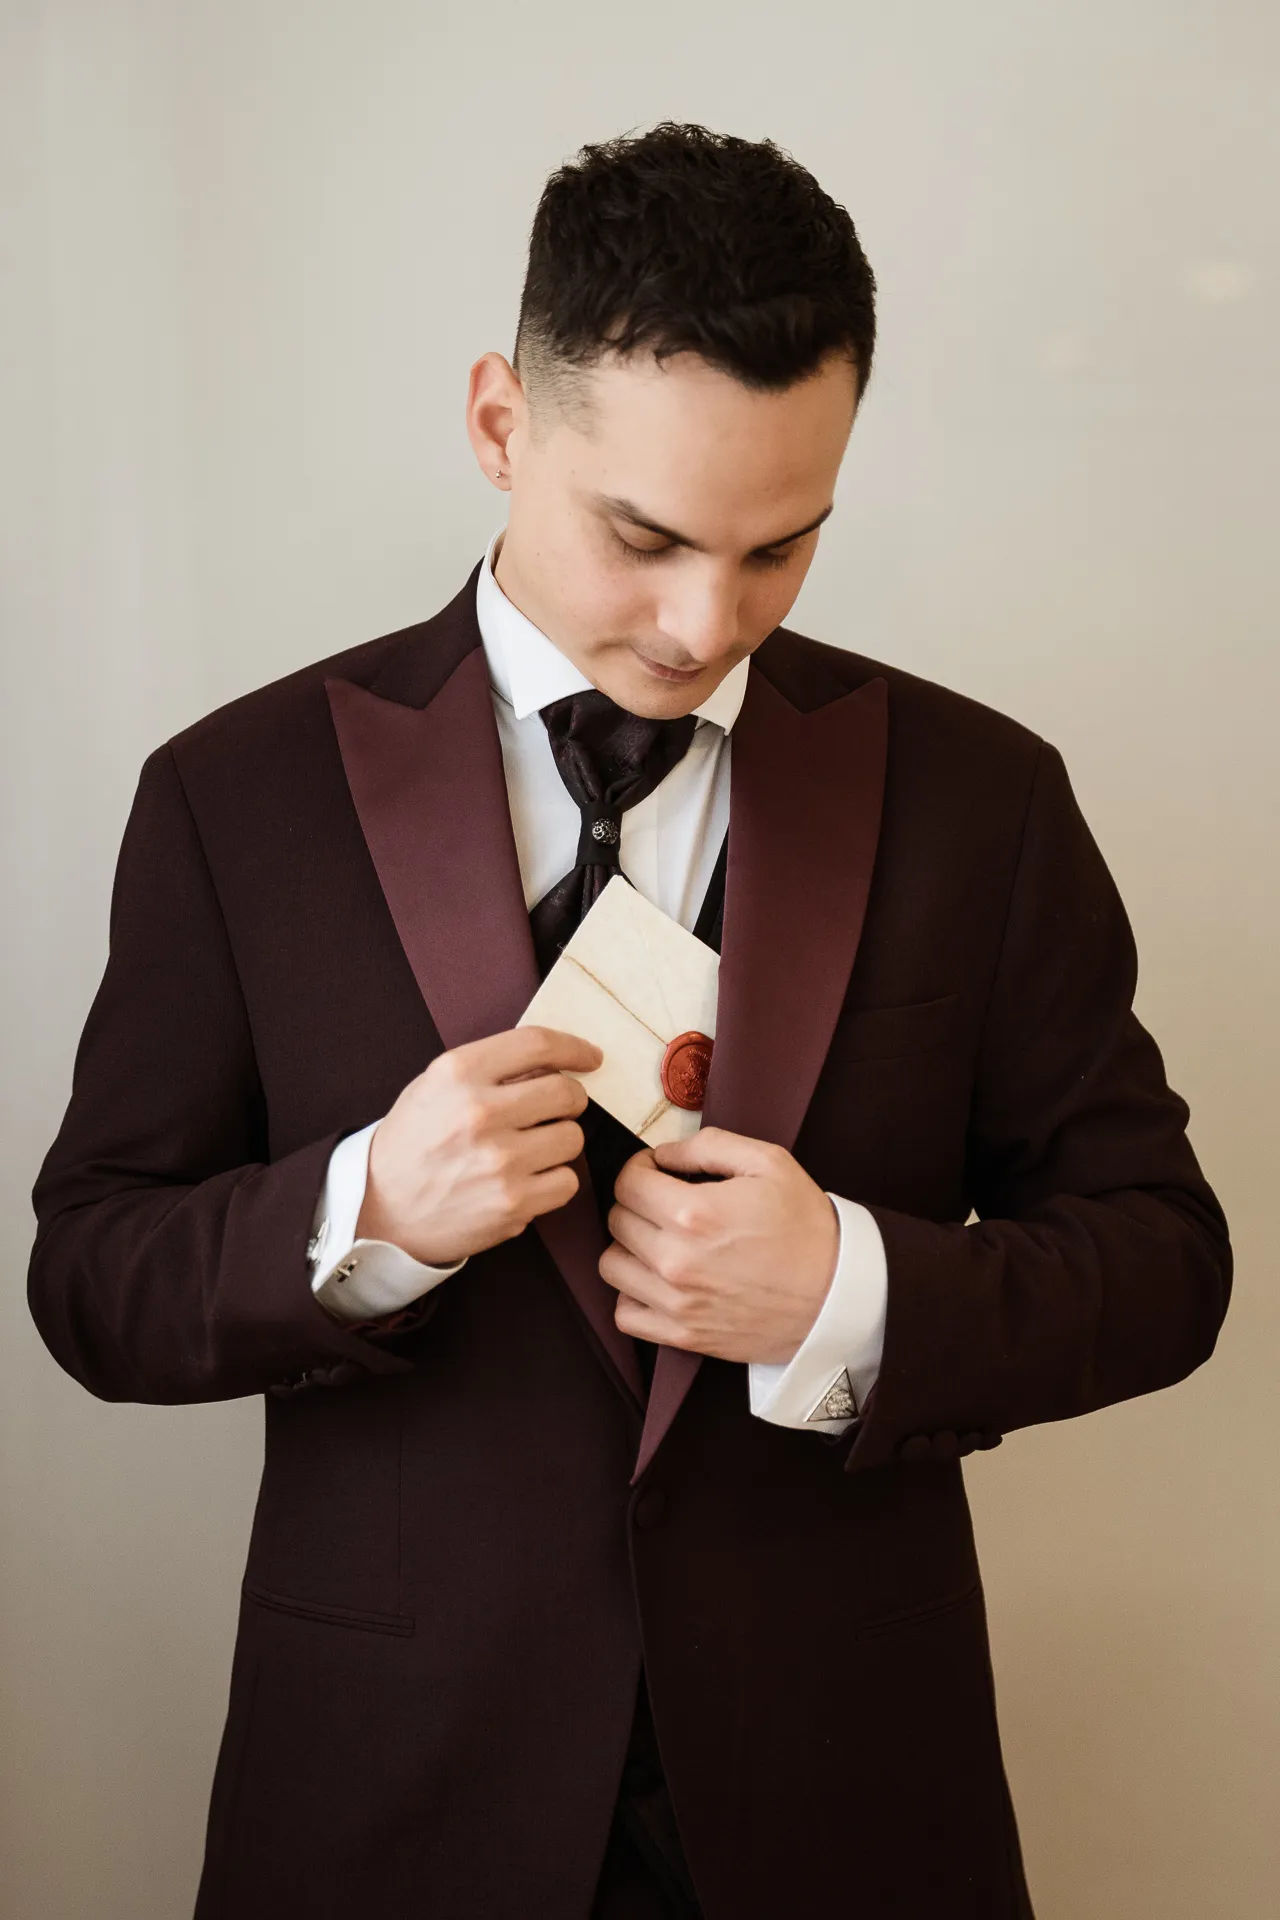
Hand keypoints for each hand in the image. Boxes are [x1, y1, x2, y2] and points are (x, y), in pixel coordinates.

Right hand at [356, 1026, 601, 1265]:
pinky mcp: (513, 1202)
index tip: (589, 1057)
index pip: (537, 1044)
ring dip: (559, 1143)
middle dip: (571, 1099)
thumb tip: (555, 1063)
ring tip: (529, 1150)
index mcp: (458, 1073)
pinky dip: (553, 1182)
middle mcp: (481, 1112)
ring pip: (572, 1138)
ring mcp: (500, 1161)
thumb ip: (490, 1069)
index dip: (573, 1048)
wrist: (380, 1210)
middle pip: (566, 1092)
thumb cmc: (413, 1143)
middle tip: (558, 1109)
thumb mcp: (436, 1087)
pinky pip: (567, 1182)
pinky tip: (526, 1180)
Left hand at [598, 1126, 839, 1364]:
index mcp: (694, 1213)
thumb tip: (663, 1154)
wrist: (838, 1294)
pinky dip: (633, 1295)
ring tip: (658, 1241)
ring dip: (629, 1248)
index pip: (627, 1184)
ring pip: (611, 1266)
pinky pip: (625, 1314)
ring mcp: (677, 1303)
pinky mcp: (684, 1335)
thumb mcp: (768, 1163)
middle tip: (663, 1203)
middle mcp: (676, 1260)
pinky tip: (657, 1280)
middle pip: (616, 1222)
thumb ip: (708, 1146)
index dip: (639, 1169)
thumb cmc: (807, 1226)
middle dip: (635, 1203)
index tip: (657, 1172)